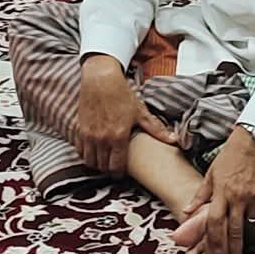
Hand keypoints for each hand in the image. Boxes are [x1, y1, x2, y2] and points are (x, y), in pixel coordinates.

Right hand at [70, 56, 173, 175]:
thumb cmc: (121, 94)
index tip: (122, 173)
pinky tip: (93, 151)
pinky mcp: (80, 129)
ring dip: (97, 164)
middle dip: (109, 170)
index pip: (117, 166)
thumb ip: (156, 129)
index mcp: (119, 136)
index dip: (119, 174)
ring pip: (90, 161)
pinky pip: (80, 151)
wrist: (101, 79)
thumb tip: (174, 140)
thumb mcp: (140, 111)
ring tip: (104, 161)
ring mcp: (89, 135)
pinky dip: (85, 154)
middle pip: (103, 166)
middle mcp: (102, 138)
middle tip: (114, 167)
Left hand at [176, 128, 254, 253]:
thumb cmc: (231, 155)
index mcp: (221, 191)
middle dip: (232, 248)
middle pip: (234, 230)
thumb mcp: (211, 173)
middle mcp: (237, 196)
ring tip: (245, 247)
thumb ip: (200, 195)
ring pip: (251, 225)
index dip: (214, 241)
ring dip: (248, 239)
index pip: (214, 222)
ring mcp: (254, 196)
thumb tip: (186, 211)